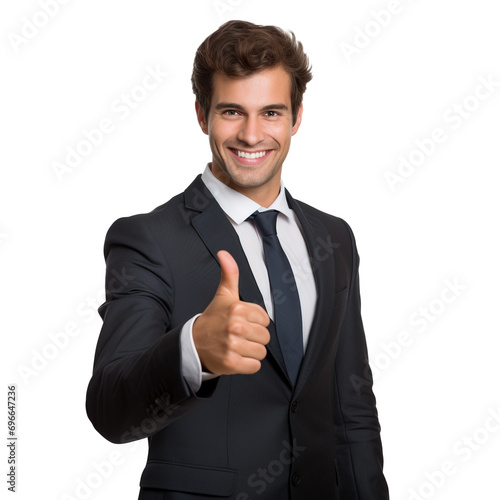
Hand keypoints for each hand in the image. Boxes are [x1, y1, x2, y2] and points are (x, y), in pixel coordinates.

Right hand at [192, 250, 270, 374]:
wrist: (194, 343)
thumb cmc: (213, 319)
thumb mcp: (223, 295)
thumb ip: (229, 273)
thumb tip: (224, 253)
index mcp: (237, 309)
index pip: (265, 319)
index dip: (256, 321)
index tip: (242, 322)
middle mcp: (235, 326)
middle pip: (265, 336)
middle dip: (254, 337)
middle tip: (238, 335)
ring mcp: (233, 346)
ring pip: (261, 352)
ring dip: (251, 351)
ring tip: (237, 346)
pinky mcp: (231, 363)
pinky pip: (254, 366)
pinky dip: (247, 364)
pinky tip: (236, 356)